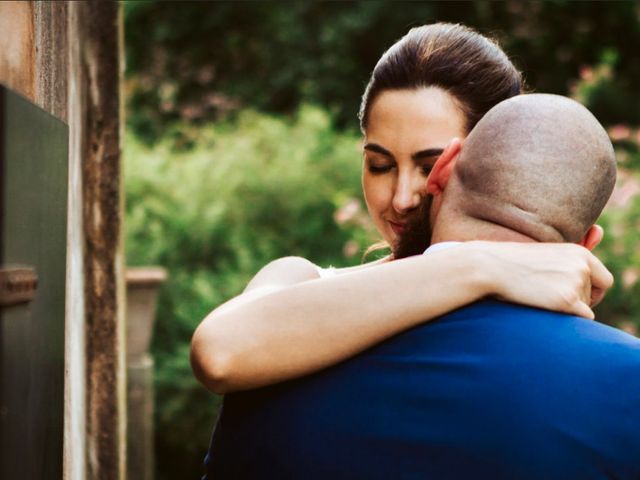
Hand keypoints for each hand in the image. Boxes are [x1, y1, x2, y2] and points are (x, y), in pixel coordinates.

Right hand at [470, 241, 613, 318]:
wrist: (491, 267)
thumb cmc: (512, 263)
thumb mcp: (545, 257)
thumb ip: (567, 265)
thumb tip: (584, 278)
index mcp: (580, 253)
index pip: (604, 280)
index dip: (592, 292)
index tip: (574, 297)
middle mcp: (583, 265)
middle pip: (595, 296)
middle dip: (579, 302)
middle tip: (551, 300)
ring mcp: (576, 282)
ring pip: (585, 308)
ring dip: (566, 309)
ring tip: (538, 297)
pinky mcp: (566, 300)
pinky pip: (581, 319)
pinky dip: (566, 319)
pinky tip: (544, 308)